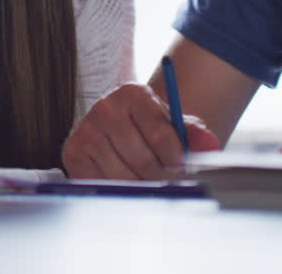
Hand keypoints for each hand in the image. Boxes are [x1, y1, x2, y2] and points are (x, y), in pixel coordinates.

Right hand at [61, 83, 220, 179]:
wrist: (123, 130)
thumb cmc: (151, 128)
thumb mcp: (175, 125)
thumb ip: (195, 133)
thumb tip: (209, 143)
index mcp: (133, 93)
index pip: (162, 136)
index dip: (177, 160)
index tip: (183, 169)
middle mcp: (104, 107)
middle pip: (143, 160)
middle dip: (161, 177)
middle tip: (168, 181)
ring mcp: (85, 130)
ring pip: (122, 176)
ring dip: (140, 186)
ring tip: (147, 179)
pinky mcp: (72, 152)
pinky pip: (101, 184)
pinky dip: (116, 189)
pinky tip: (123, 178)